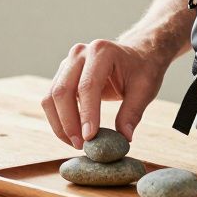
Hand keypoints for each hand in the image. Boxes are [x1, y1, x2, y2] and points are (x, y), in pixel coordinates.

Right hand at [40, 32, 171, 148]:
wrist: (137, 54)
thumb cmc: (142, 69)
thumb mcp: (145, 89)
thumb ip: (133, 113)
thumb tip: (124, 138)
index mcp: (102, 51)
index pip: (88, 85)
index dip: (87, 113)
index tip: (89, 137)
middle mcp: (80, 53)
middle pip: (63, 91)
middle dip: (68, 122)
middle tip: (81, 146)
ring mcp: (68, 63)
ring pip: (51, 97)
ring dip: (60, 124)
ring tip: (77, 144)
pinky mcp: (62, 75)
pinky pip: (52, 100)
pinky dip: (59, 120)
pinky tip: (72, 135)